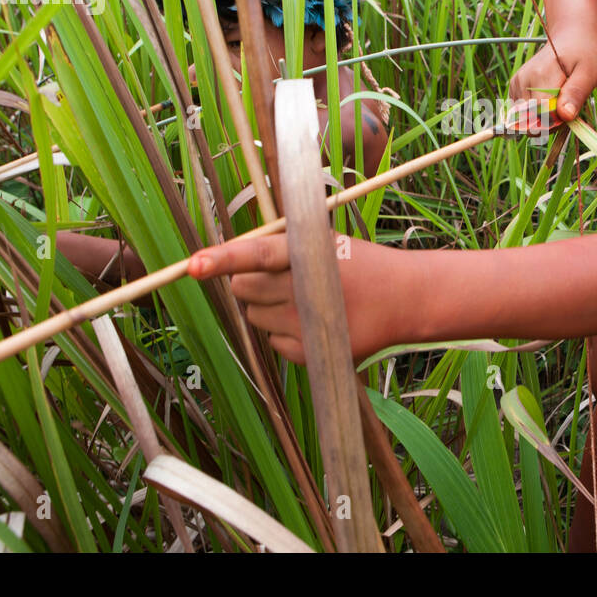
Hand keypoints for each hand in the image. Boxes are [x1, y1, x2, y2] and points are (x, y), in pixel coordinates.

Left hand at [186, 230, 399, 363]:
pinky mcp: (311, 352)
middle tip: (282, 279)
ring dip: (269, 309)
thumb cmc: (359, 265)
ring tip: (306, 301)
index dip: (222, 259)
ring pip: (255, 317)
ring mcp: (308, 325)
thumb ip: (283, 249)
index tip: (193, 265)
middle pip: (243, 289)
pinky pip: (274, 343)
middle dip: (251, 283)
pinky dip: (286, 334)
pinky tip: (315, 323)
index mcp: (309, 253)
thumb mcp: (326, 244)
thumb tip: (234, 262)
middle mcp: (306, 289)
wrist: (404, 299)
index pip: (258, 254)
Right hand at [507, 36, 596, 121]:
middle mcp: (523, 79)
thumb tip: (566, 115)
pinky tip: (549, 99)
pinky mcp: (514, 86)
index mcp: (541, 75)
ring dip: (544, 118)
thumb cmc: (583, 54)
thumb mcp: (588, 72)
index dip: (556, 121)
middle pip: (532, 119)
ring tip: (559, 99)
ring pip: (526, 118)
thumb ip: (576, 94)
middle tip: (567, 106)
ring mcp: (516, 83)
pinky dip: (536, 112)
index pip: (540, 115)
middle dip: (550, 121)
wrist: (570, 38)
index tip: (569, 112)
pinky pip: (522, 112)